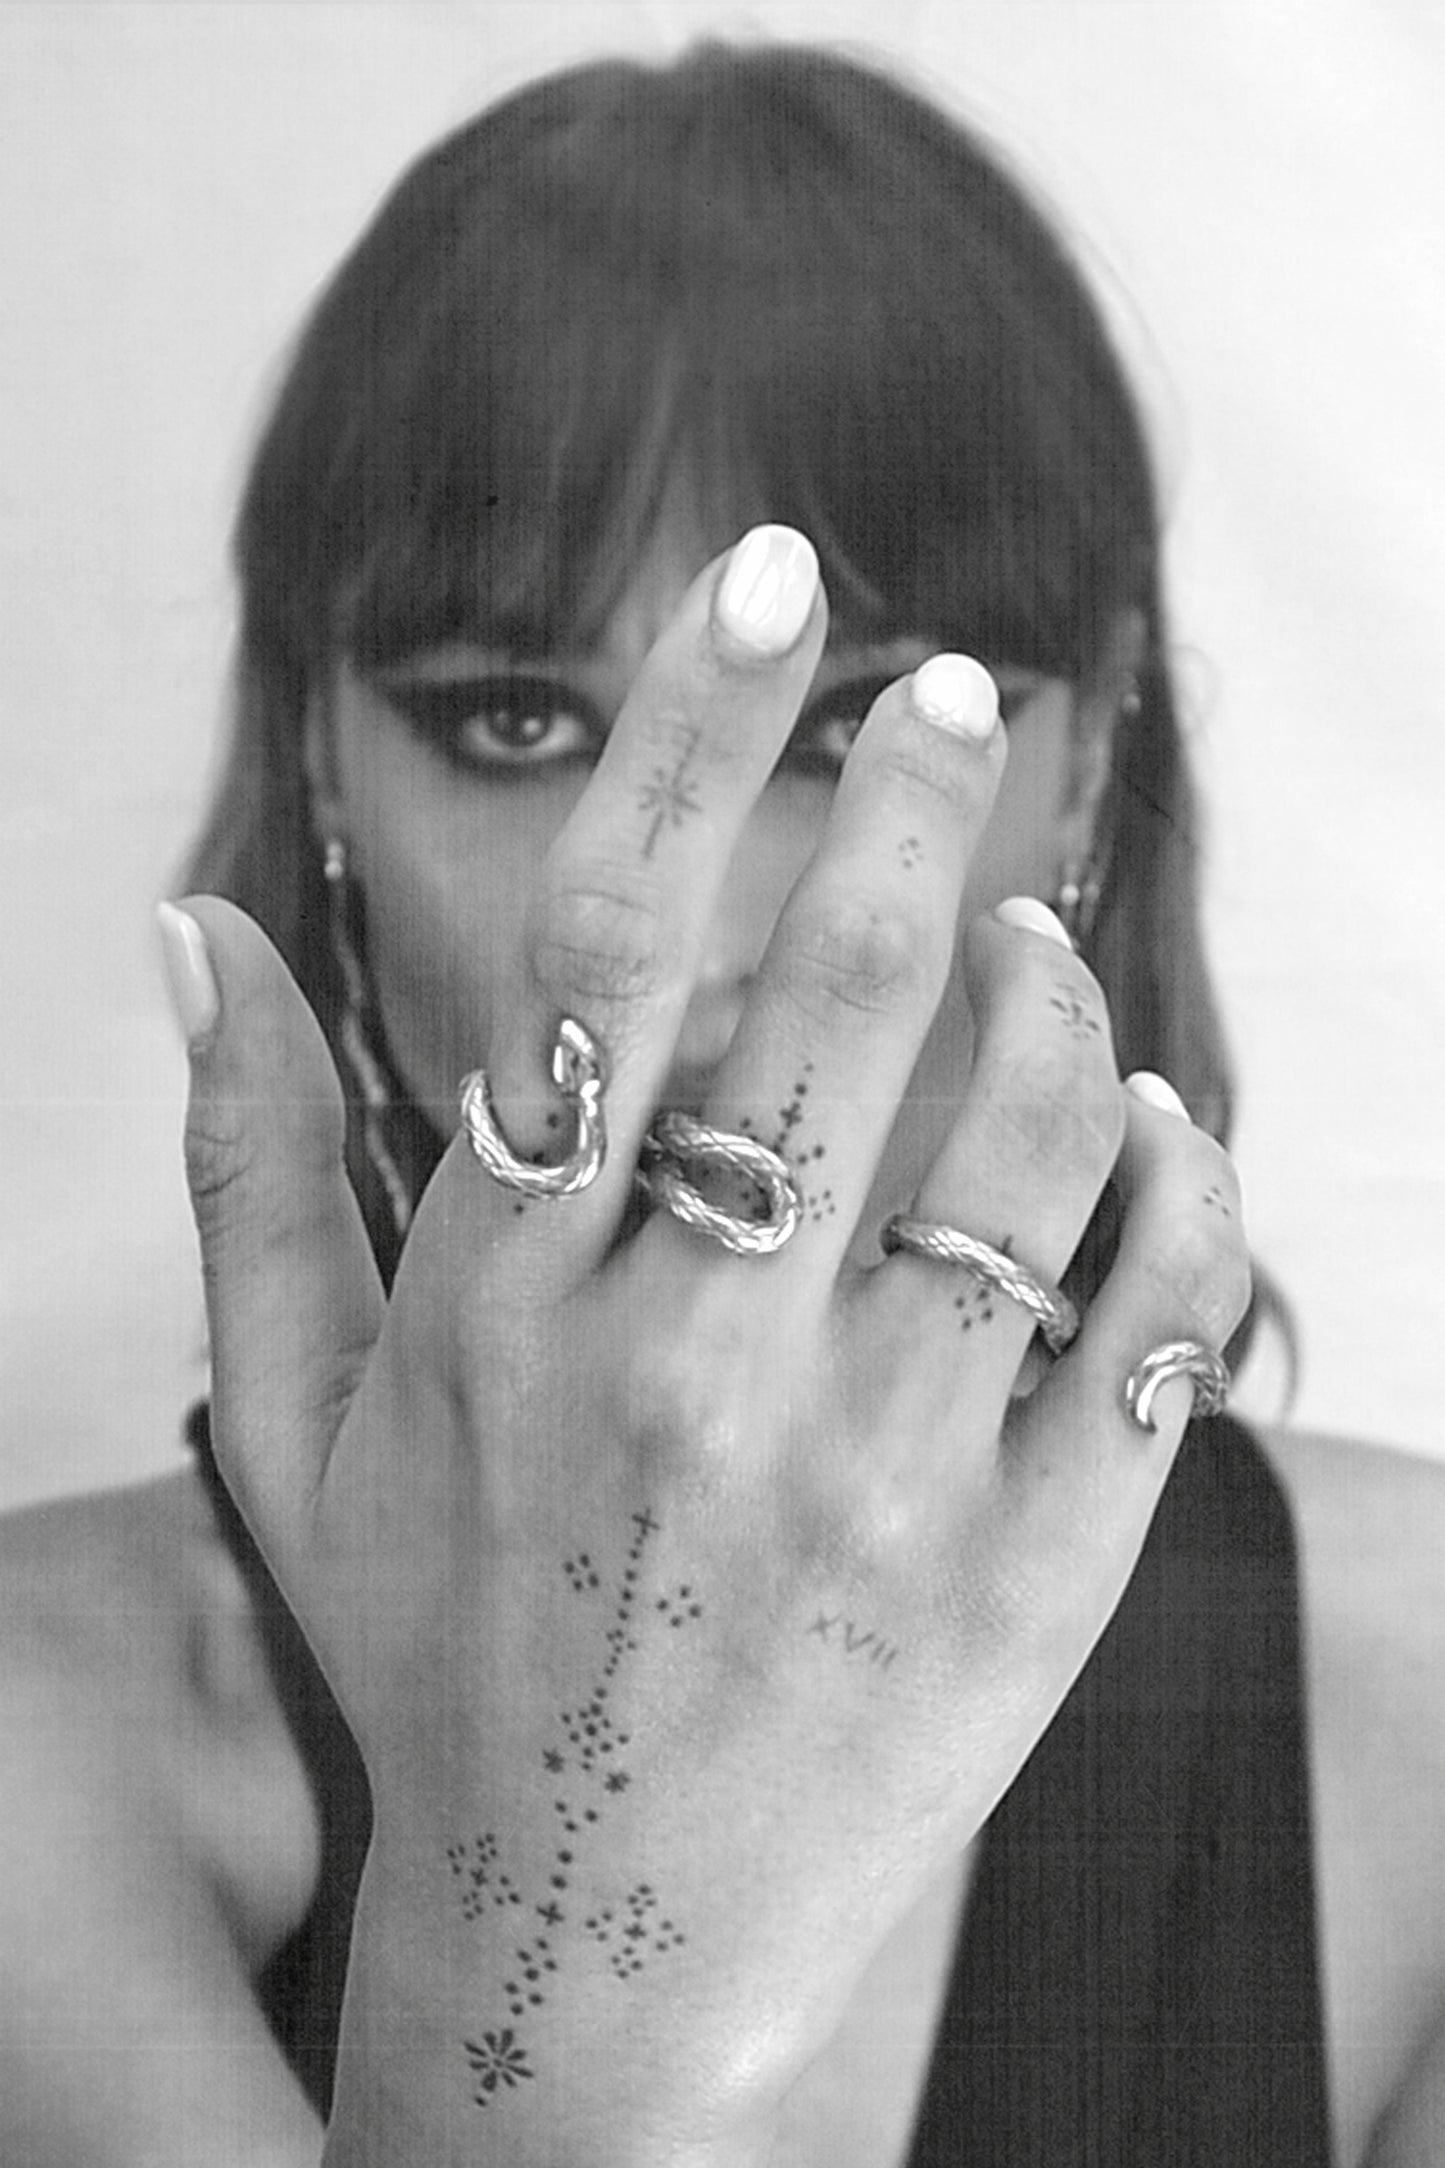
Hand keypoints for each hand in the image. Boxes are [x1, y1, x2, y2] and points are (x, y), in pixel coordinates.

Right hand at [165, 526, 1249, 2165]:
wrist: (592, 1953)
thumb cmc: (443, 1655)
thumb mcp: (299, 1427)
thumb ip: (253, 1169)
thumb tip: (191, 932)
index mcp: (511, 1309)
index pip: (613, 946)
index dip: (692, 732)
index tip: (768, 588)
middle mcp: (694, 1375)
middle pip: (838, 1003)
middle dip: (911, 804)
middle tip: (951, 694)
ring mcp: (878, 1484)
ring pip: (1020, 1142)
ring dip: (1042, 989)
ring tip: (1019, 927)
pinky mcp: (1026, 1582)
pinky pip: (1152, 1318)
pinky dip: (1171, 1178)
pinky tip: (1134, 1113)